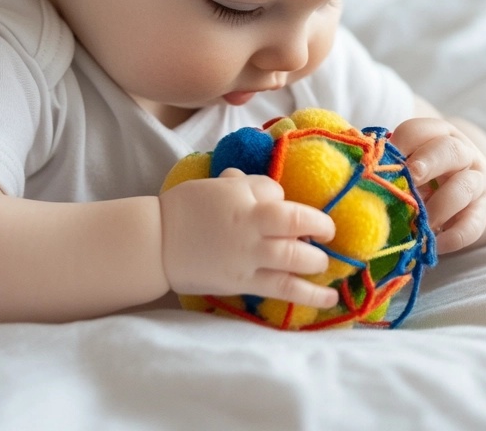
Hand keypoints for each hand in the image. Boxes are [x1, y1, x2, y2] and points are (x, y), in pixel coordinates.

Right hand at [157, 168, 338, 308]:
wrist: (156, 242)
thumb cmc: (186, 208)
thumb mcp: (218, 185)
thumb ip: (249, 185)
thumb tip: (275, 194)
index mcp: (243, 200)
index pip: (281, 199)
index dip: (305, 212)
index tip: (314, 221)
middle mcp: (249, 228)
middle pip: (295, 227)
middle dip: (318, 233)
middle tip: (324, 239)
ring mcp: (246, 258)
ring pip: (294, 261)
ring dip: (317, 263)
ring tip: (326, 267)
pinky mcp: (242, 283)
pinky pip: (282, 289)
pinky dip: (309, 295)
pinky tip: (329, 299)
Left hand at [391, 117, 485, 253]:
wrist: (467, 194)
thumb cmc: (427, 174)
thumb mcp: (412, 161)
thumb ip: (391, 164)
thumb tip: (361, 173)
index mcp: (439, 135)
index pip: (421, 130)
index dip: (402, 142)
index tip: (384, 159)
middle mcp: (463, 153)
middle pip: (450, 150)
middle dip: (429, 162)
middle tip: (411, 177)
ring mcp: (477, 181)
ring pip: (466, 186)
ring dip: (440, 205)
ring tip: (421, 221)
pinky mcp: (483, 211)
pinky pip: (474, 224)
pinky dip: (454, 236)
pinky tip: (435, 244)